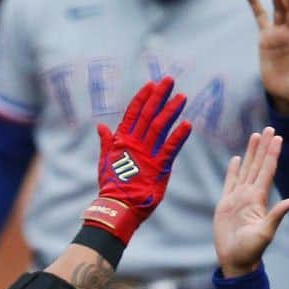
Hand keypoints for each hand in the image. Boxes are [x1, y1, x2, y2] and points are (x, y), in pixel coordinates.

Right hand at [84, 76, 192, 244]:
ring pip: (160, 127)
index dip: (142, 98)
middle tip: (169, 80)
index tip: (151, 84)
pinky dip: (179, 136)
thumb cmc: (112, 187)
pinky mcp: (158, 167)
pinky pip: (170, 148)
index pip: (133, 114)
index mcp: (122, 141)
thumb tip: (100, 126)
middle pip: (149, 115)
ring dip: (171, 110)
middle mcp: (134, 144)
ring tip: (182, 97)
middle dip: (159, 96)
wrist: (117, 208)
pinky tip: (187, 124)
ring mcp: (146, 154)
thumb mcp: (106, 162)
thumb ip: (107, 142)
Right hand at [213, 128, 288, 276]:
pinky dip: (234, 170)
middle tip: (269, 127)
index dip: (272, 153)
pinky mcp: (226, 204)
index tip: (278, 137)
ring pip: (246, 169)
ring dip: (251, 153)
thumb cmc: (251, 250)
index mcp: (259, 199)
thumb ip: (277, 216)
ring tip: (255, 136)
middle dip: (263, 147)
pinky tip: (237, 159)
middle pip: (258, 165)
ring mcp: (238, 198)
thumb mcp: (265, 233)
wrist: (235, 260)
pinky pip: (230, 182)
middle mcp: (250, 195)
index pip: (267, 170)